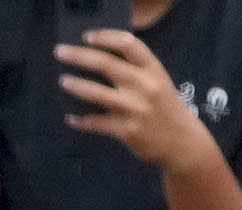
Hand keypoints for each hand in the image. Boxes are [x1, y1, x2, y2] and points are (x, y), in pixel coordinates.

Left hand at [55, 30, 209, 173]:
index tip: (86, 36)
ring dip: (76, 86)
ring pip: (97, 93)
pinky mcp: (126, 130)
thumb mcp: (157, 81)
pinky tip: (70, 118)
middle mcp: (144, 85)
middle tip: (60, 52)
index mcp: (153, 68)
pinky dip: (81, 121)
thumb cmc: (163, 106)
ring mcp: (135, 108)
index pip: (128, 44)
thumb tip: (97, 59)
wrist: (181, 141)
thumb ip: (135, 69)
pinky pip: (97, 123)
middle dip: (79, 56)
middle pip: (106, 65)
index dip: (105, 37)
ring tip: (63, 81)